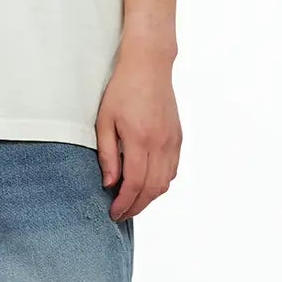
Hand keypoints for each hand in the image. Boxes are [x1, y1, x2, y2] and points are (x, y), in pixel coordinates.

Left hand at [95, 40, 181, 220]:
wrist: (149, 66)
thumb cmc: (122, 90)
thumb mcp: (104, 121)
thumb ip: (107, 155)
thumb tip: (109, 183)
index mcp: (139, 139)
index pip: (134, 184)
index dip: (124, 203)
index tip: (113, 213)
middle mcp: (160, 143)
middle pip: (152, 189)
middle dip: (136, 207)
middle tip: (121, 214)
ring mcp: (172, 141)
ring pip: (165, 182)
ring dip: (150, 198)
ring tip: (132, 202)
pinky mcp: (178, 137)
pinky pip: (172, 170)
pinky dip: (161, 183)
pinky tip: (147, 184)